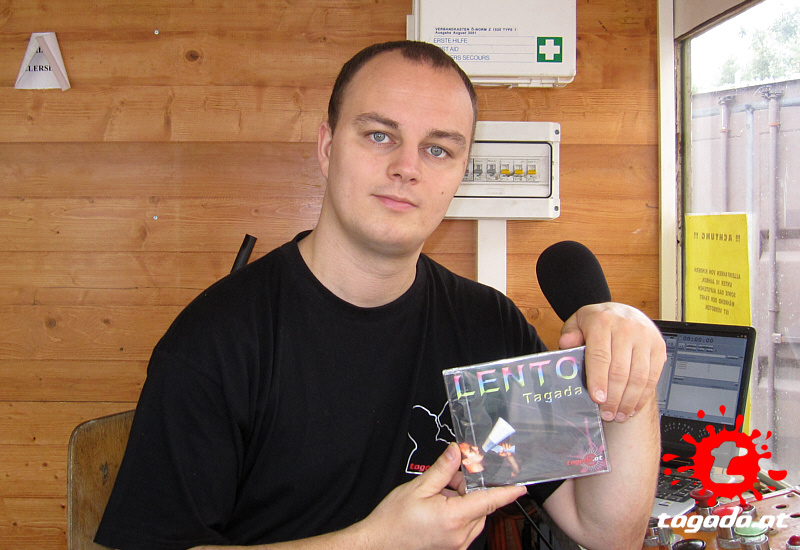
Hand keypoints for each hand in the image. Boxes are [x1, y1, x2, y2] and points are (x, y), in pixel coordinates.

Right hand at [358, 443, 526, 549]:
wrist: (378, 544)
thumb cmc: (393, 520)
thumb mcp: (418, 488)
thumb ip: (442, 469)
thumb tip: (457, 451)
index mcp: (453, 517)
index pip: (488, 501)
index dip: (507, 492)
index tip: (521, 486)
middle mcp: (459, 535)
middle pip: (479, 506)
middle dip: (468, 490)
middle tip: (447, 481)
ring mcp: (456, 545)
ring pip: (473, 517)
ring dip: (463, 503)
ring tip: (438, 497)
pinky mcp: (451, 549)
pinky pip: (465, 528)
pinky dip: (458, 515)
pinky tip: (439, 508)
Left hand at [558, 302, 665, 422]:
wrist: (624, 311)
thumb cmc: (598, 322)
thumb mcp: (578, 322)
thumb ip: (570, 334)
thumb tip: (566, 345)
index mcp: (603, 321)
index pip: (600, 355)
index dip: (598, 380)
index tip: (597, 399)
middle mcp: (627, 328)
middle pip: (620, 370)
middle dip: (613, 397)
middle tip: (606, 413)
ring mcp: (646, 337)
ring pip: (639, 377)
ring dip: (628, 400)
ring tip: (618, 414)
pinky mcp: (659, 347)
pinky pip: (653, 377)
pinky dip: (643, 396)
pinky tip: (633, 406)